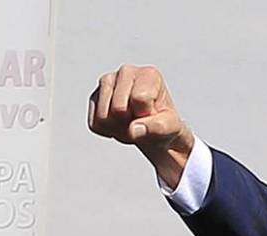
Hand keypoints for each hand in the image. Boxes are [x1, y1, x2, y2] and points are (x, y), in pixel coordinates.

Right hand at [88, 64, 193, 185]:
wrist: (154, 130)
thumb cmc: (164, 124)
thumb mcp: (171, 128)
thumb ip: (158, 127)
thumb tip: (134, 129)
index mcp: (149, 74)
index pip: (139, 99)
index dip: (145, 114)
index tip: (153, 113)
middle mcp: (126, 72)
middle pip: (118, 109)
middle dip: (129, 123)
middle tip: (141, 121)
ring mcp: (107, 82)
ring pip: (103, 117)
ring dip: (118, 128)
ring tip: (130, 122)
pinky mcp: (95, 97)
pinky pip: (95, 124)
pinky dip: (107, 131)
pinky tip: (119, 124)